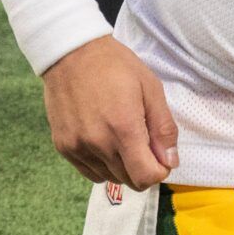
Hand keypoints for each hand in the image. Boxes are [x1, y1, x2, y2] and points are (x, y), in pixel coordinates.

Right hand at [40, 35, 179, 189]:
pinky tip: (104, 140)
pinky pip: (90, 172)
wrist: (71, 53)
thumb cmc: (116, 66)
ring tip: (121, 137)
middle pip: (129, 181)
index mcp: (124, 128)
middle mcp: (98, 143)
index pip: (145, 177)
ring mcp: (77, 147)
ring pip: (110, 178)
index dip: (159, 171)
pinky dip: (102, 164)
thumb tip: (170, 161)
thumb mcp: (150, 88)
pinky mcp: (63, 147)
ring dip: (122, 166)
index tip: (160, 156)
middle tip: (142, 141)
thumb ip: (163, 128)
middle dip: (142, 168)